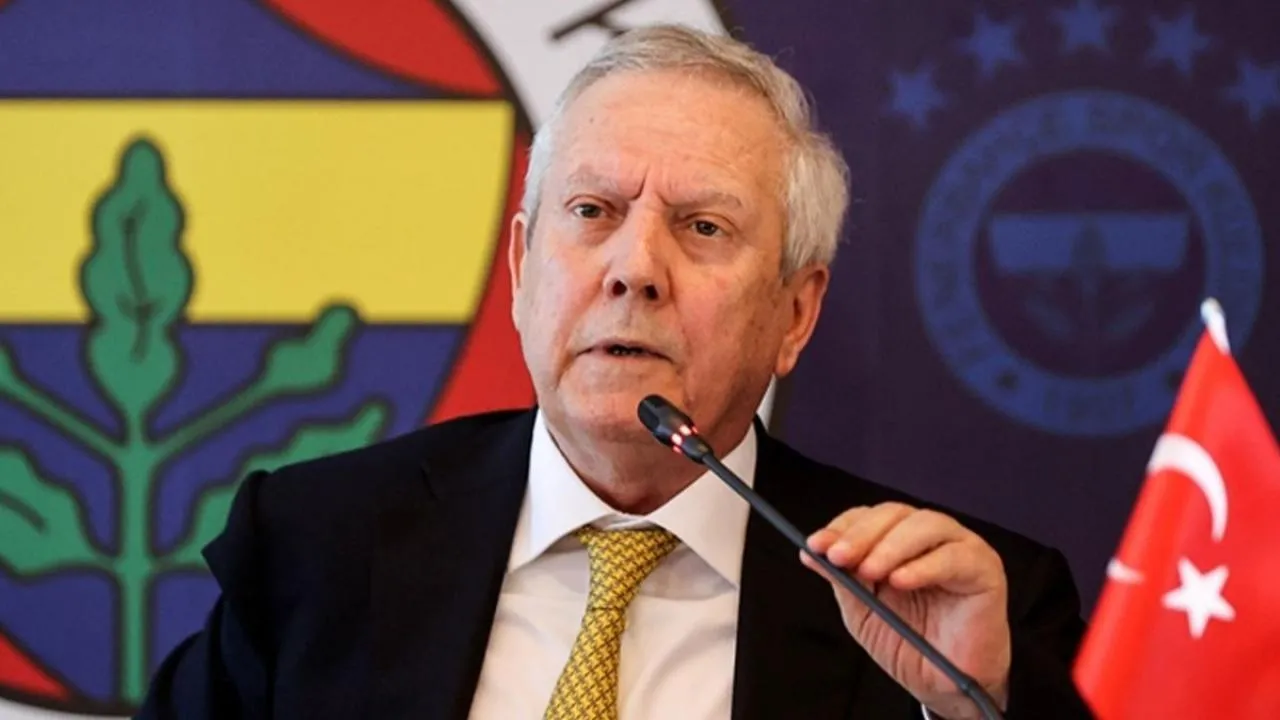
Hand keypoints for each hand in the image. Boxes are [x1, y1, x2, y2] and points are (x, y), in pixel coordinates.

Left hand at [800, 502, 1010, 719]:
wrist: (947, 685)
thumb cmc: (910, 644)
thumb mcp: (865, 612)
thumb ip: (844, 580)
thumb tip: (811, 552)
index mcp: (898, 542)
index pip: (869, 518)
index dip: (843, 527)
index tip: (817, 545)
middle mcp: (929, 538)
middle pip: (894, 514)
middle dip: (861, 534)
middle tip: (839, 557)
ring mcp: (959, 548)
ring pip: (925, 524)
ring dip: (891, 546)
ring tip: (869, 570)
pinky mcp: (984, 568)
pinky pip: (954, 556)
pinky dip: (924, 566)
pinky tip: (902, 581)